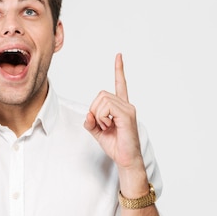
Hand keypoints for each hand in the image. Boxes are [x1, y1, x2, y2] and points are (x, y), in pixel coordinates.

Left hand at [84, 53, 143, 171]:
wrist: (126, 159)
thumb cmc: (116, 146)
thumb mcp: (97, 132)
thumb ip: (91, 121)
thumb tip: (88, 114)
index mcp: (121, 107)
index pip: (120, 84)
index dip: (119, 70)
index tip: (119, 56)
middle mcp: (127, 105)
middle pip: (101, 95)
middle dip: (94, 109)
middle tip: (101, 124)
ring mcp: (128, 109)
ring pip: (102, 101)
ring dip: (98, 115)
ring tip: (107, 126)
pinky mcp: (127, 115)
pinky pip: (107, 108)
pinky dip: (102, 117)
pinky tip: (109, 126)